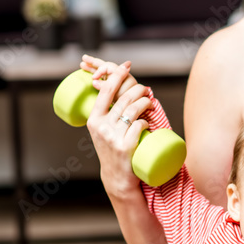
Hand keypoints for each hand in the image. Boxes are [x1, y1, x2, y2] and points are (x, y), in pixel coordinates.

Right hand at [80, 57, 153, 198]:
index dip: (117, 74)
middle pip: (123, 99)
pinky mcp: (125, 147)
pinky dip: (146, 122)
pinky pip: (139, 126)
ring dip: (145, 102)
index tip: (127, 65)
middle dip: (138, 89)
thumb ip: (106, 115)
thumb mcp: (102, 131)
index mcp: (93, 120)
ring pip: (133, 110)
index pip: (105, 91)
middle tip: (146, 89)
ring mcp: (113, 137)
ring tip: (150, 102)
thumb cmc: (113, 150)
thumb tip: (117, 90)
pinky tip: (148, 122)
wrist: (117, 178)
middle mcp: (101, 127)